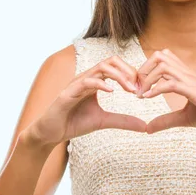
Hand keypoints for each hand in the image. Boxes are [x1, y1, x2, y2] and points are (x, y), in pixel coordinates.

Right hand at [27, 55, 146, 147]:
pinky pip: (86, 82)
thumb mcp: (103, 121)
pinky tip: (112, 91)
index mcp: (95, 81)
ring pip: (100, 68)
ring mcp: (77, 83)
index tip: (143, 88)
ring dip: (119, 76)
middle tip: (139, 86)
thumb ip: (123, 121)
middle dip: (128, 70)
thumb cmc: (74, 123)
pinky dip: (100, 84)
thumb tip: (145, 127)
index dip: (132, 74)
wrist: (51, 133)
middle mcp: (86, 78)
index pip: (116, 67)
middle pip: (111, 61)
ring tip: (130, 88)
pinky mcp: (68, 93)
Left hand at [137, 48, 195, 137]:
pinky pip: (171, 84)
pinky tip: (148, 98)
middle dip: (143, 69)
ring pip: (163, 66)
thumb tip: (147, 128)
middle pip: (160, 55)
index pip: (162, 58)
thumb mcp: (185, 119)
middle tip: (136, 88)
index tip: (138, 86)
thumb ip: (166, 120)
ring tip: (141, 94)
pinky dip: (156, 89)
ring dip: (147, 79)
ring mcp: (193, 81)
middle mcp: (189, 73)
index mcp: (186, 75)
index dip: (146, 68)